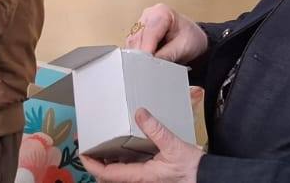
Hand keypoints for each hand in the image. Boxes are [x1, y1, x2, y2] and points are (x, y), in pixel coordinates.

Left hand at [82, 108, 201, 182]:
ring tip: (102, 143)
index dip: (91, 164)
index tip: (82, 153)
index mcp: (141, 176)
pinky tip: (124, 145)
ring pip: (120, 172)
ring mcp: (145, 178)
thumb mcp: (174, 146)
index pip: (108, 173)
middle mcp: (140, 179)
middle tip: (90, 145)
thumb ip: (156, 130)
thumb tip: (139, 113)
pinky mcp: (152, 174)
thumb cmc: (192, 169)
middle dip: (97, 162)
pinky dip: (122, 158)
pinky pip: (131, 168)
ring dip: (108, 160)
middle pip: (110, 175)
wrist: (207, 178)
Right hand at [125, 4, 207, 63]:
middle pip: (137, 38)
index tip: (145, 66)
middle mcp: (149, 15)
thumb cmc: (191, 38)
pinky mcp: (139, 33)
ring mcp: (142, 23)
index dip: (146, 51)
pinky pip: (133, 46)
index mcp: (161, 12)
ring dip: (137, 57)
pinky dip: (137, 56)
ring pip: (132, 43)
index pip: (149, 33)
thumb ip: (167, 55)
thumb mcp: (184, 47)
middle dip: (141, 56)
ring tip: (148, 69)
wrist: (194, 39)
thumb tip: (151, 64)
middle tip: (146, 71)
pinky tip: (145, 64)